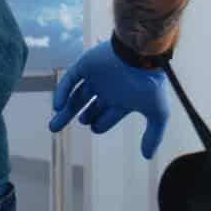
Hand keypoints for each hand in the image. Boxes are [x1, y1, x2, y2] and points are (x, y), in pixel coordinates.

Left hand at [49, 38, 170, 159]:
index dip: (99, 125)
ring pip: (75, 96)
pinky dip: (62, 93)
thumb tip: (148, 156)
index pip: (107, 117)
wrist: (142, 54)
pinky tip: (57, 107)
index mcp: (122, 100)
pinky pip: (69, 80)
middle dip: (80, 118)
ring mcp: (96, 77)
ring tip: (53, 127)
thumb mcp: (157, 113)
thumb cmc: (151, 84)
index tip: (94, 128)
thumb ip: (154, 135)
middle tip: (62, 129)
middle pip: (89, 107)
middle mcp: (108, 89)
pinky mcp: (85, 65)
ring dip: (64, 111)